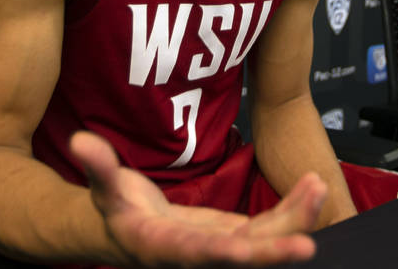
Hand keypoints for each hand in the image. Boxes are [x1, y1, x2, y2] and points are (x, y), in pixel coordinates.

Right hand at [69, 131, 326, 267]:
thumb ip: (98, 167)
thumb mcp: (104, 189)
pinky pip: (269, 227)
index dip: (222, 254)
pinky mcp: (236, 236)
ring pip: (264, 241)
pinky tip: (311, 187)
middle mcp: (198, 257)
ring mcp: (222, 249)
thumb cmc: (114, 210)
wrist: (127, 232)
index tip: (244, 253)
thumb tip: (81, 141)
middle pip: (242, 256)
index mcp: (164, 249)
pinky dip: (291, 210)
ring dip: (293, 219)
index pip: (196, 253)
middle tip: (307, 242)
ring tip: (316, 187)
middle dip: (274, 250)